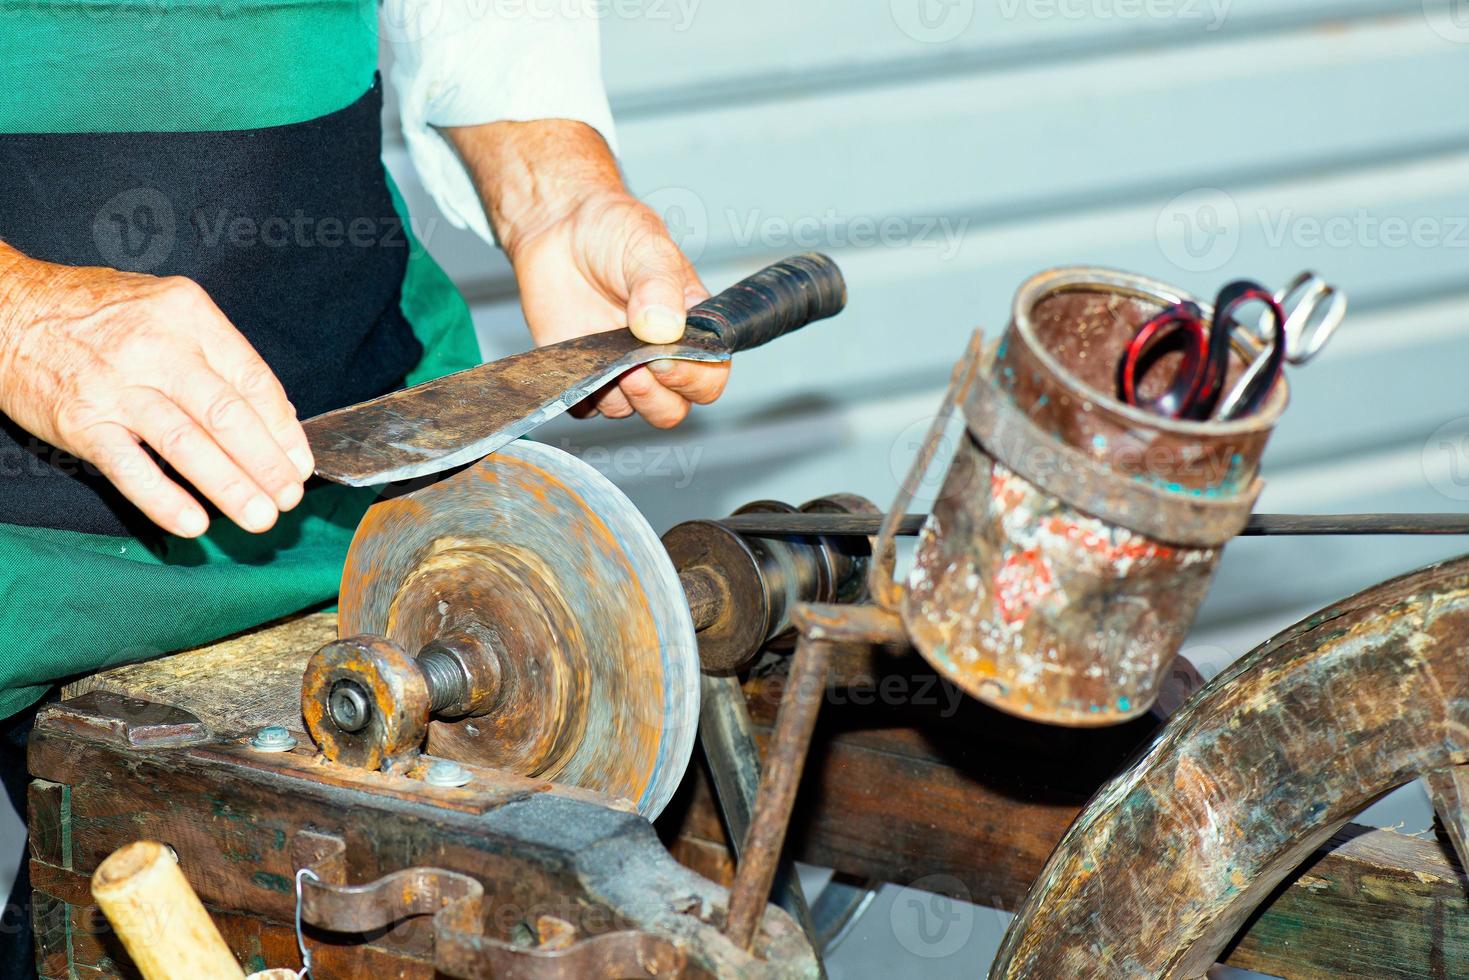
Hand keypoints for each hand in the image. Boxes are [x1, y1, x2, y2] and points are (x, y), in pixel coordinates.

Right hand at [0, 249, 313, 536]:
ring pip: (186, 444)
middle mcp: (156, 347)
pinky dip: (164, 499)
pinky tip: (194, 523)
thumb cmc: (99, 314)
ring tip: (259, 517)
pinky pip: (130, 467)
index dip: (283, 428)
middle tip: (289, 498)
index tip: (300, 463)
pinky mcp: (80, 421)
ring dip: (229, 486)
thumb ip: (220, 357)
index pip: (252, 379)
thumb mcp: (167, 311)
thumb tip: (276, 415)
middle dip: (266, 463)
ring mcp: (117, 386)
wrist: (9, 308)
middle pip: (227, 414)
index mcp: (189, 315)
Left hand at [445, 120, 729, 426]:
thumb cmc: (612, 231)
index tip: (665, 356)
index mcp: (690, 330)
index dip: (693, 378)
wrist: (558, 226)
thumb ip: (659, 288)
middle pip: (672, 410)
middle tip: (633, 367)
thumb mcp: (648, 247)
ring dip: (618, 393)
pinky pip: (585, 408)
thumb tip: (663, 329)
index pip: (710, 377)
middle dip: (656, 397)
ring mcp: (619, 370)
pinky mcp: (582, 375)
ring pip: (629, 412)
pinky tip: (578, 360)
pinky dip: (581, 394)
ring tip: (603, 353)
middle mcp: (658, 358)